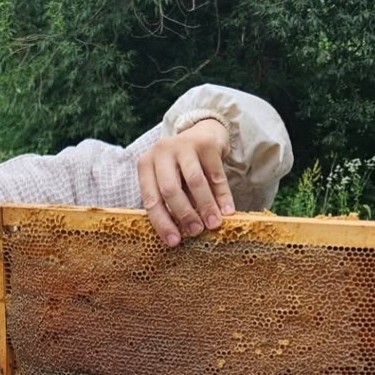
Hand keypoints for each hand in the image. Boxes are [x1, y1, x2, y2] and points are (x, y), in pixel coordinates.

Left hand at [138, 119, 233, 246]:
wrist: (202, 133)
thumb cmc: (181, 166)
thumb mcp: (168, 179)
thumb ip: (170, 202)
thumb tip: (179, 235)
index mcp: (146, 165)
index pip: (151, 199)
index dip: (162, 222)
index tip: (174, 242)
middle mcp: (161, 152)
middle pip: (170, 189)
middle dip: (184, 214)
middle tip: (196, 232)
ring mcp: (184, 145)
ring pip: (194, 181)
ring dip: (205, 206)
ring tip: (213, 224)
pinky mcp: (206, 143)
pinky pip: (216, 175)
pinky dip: (222, 195)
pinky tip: (228, 211)